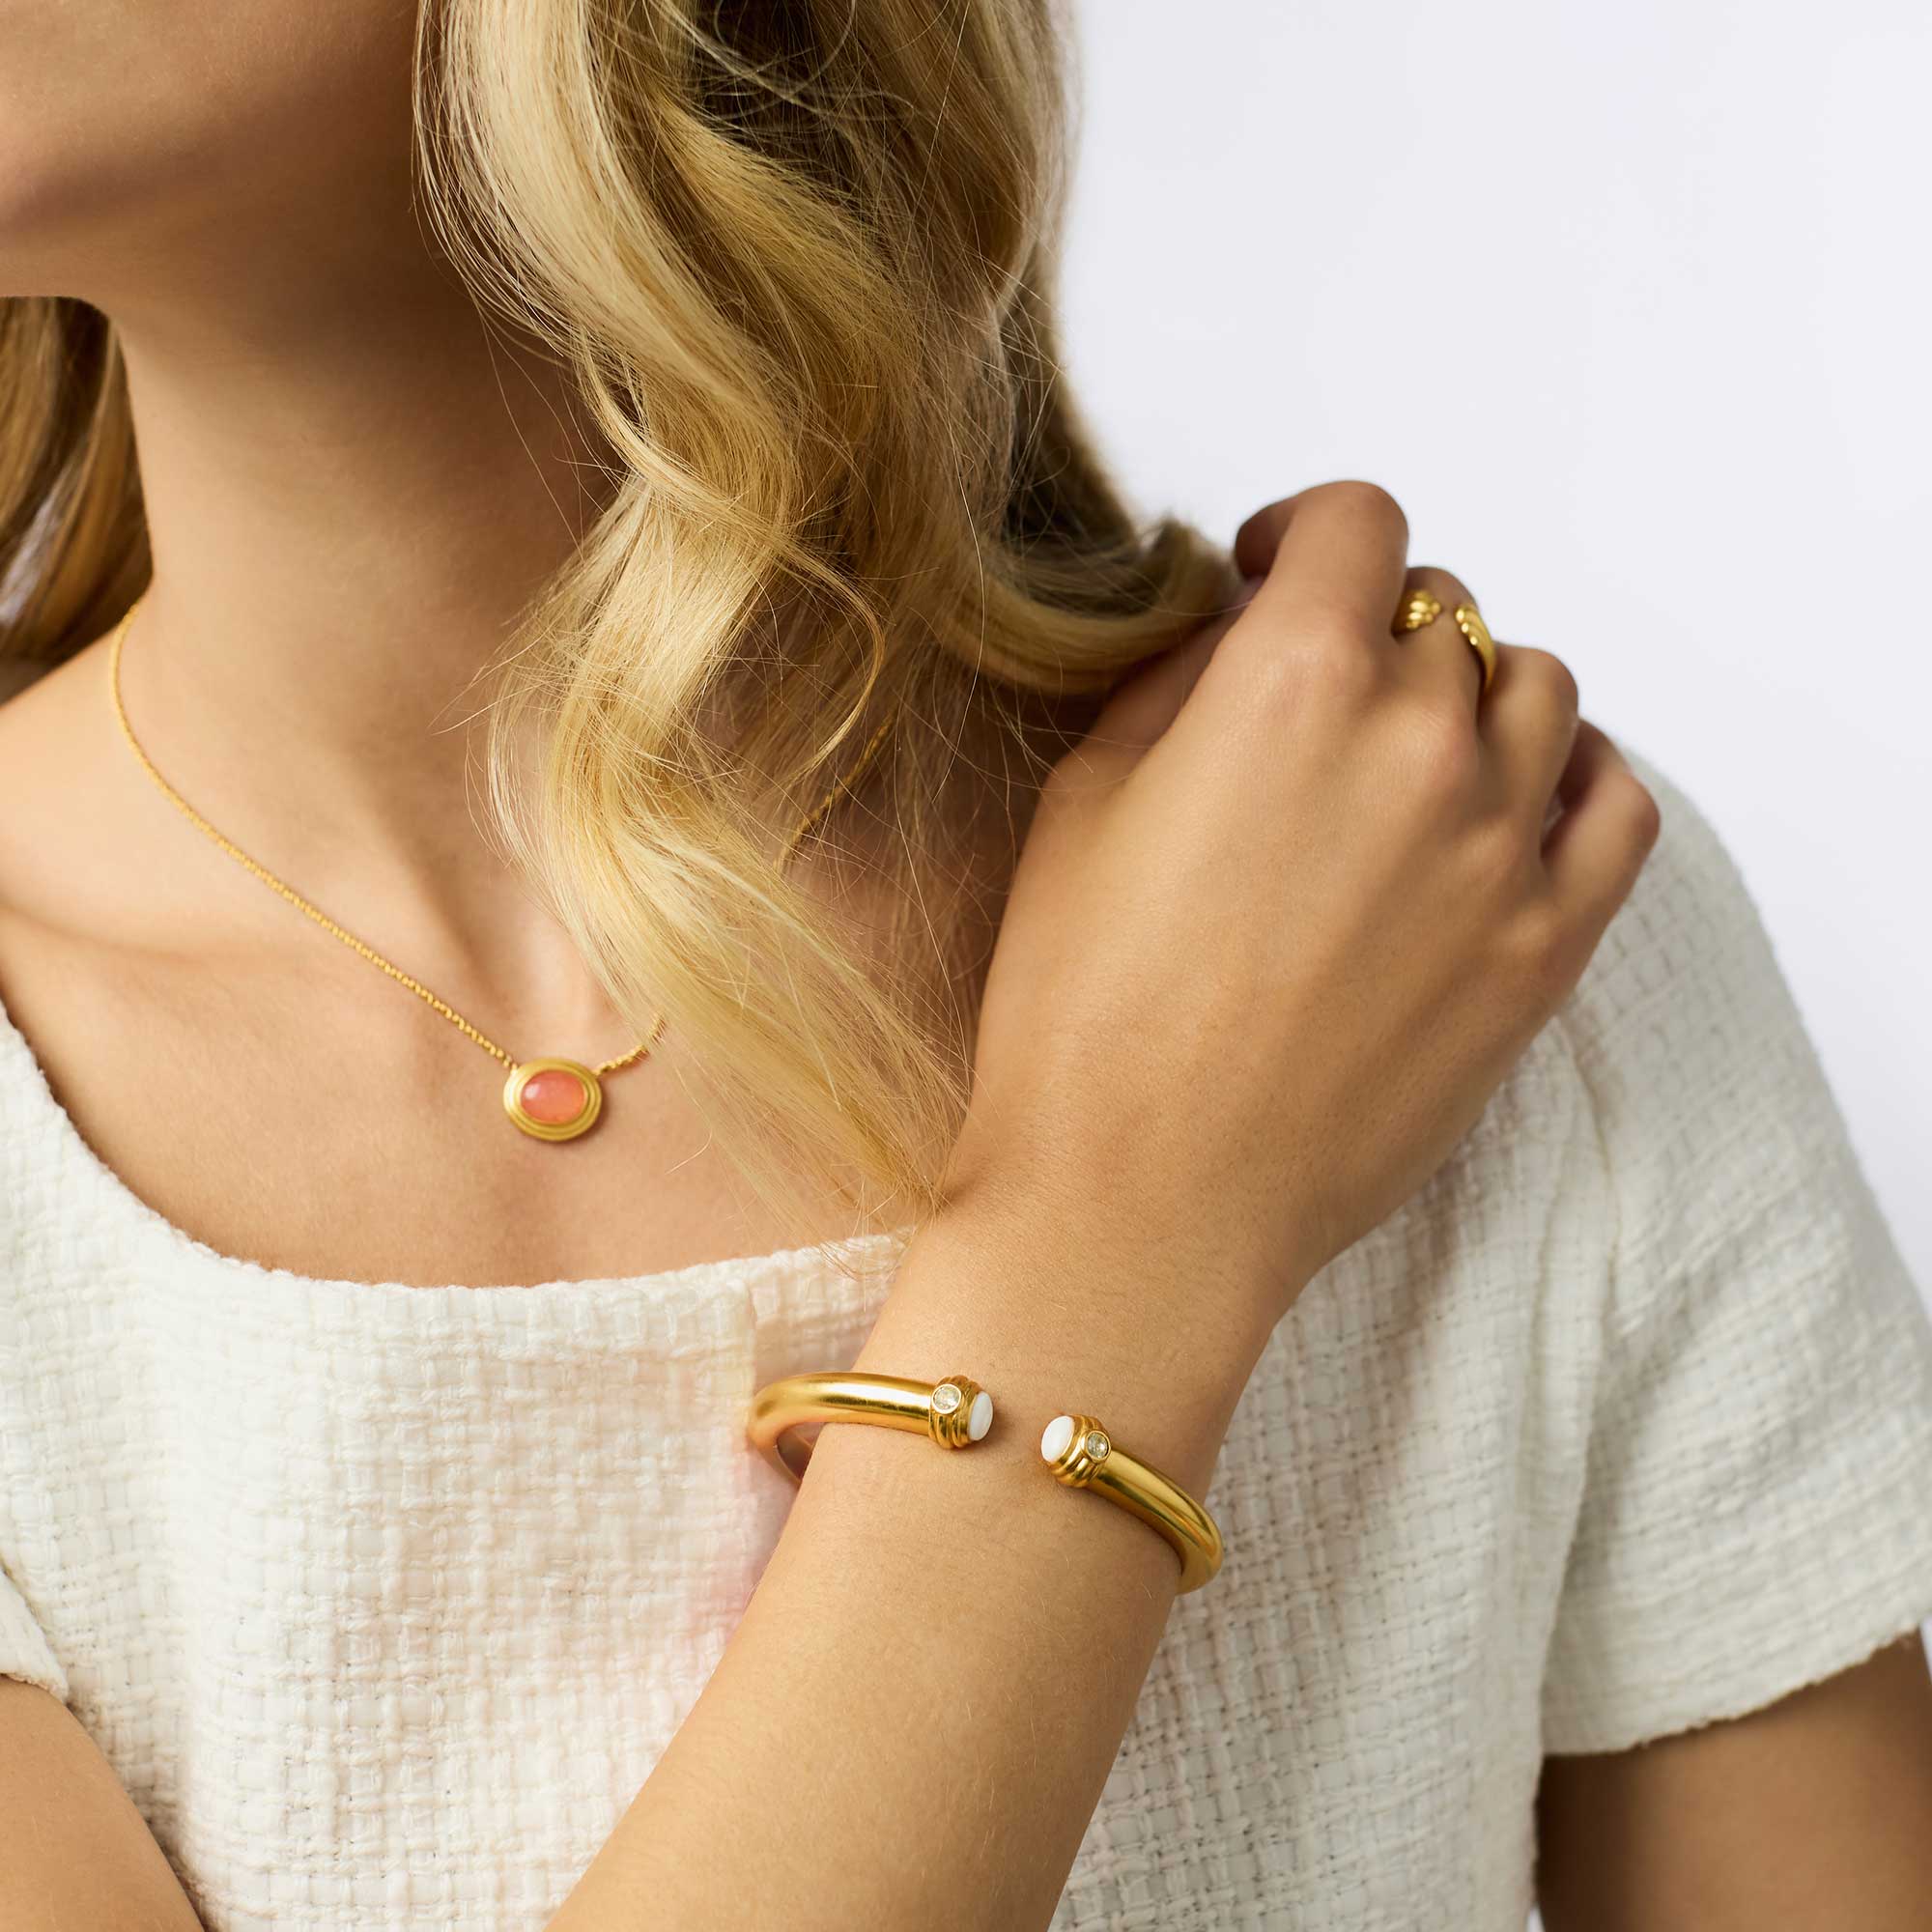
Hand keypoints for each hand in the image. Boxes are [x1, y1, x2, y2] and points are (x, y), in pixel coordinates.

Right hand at [944, 481, 1660, 1334]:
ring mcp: (1501, 848)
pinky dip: (1575, 776)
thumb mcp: (1083, 800)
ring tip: (1409, 755)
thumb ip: (1180, 682)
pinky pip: (1616, 807)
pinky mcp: (1543, 949)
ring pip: (1538, 692)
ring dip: (1472, 695)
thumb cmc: (1082, 1012)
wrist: (1145, 1201)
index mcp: (1295, 683)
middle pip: (1442, 614)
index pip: (1359, 524)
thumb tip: (1240, 635)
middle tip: (1313, 701)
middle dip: (1371, 632)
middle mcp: (1423, 741)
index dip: (1307, 533)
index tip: (1273, 573)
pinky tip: (1513, 801)